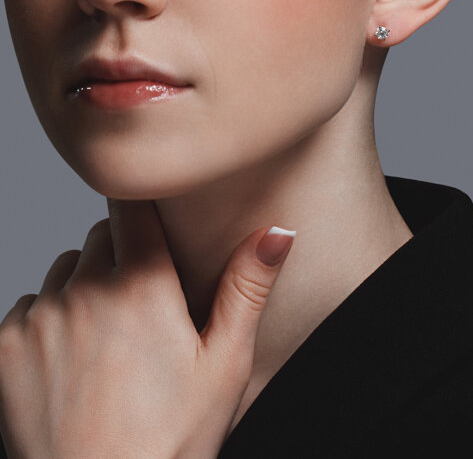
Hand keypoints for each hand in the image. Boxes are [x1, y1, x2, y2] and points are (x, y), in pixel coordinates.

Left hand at [0, 199, 294, 458]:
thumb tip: (277, 234)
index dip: (142, 209)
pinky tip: (73, 357)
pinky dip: (51, 316)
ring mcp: (41, 317)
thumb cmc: (171, 438)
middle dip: (122, 255)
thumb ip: (247, 287)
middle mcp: (84, 291)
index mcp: (142, 287)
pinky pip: (30, 303)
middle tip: (143, 302)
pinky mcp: (7, 345)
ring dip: (85, 284)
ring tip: (109, 332)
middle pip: (100, 237)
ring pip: (65, 267)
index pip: (131, 207)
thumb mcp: (225, 361)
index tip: (151, 223)